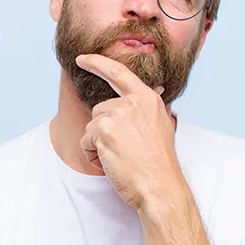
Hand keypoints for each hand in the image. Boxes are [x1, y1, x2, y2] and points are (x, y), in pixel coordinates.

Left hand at [76, 53, 182, 210]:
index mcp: (148, 99)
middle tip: (124, 150)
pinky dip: (93, 155)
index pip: (119, 72)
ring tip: (120, 157)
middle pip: (100, 109)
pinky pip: (85, 141)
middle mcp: (133, 102)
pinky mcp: (104, 130)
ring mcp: (118, 114)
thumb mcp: (162, 126)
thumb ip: (148, 108)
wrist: (159, 185)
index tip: (83, 58)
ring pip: (91, 126)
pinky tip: (111, 162)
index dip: (98, 63)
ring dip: (98, 144)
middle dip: (103, 131)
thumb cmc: (159, 163)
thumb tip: (150, 91)